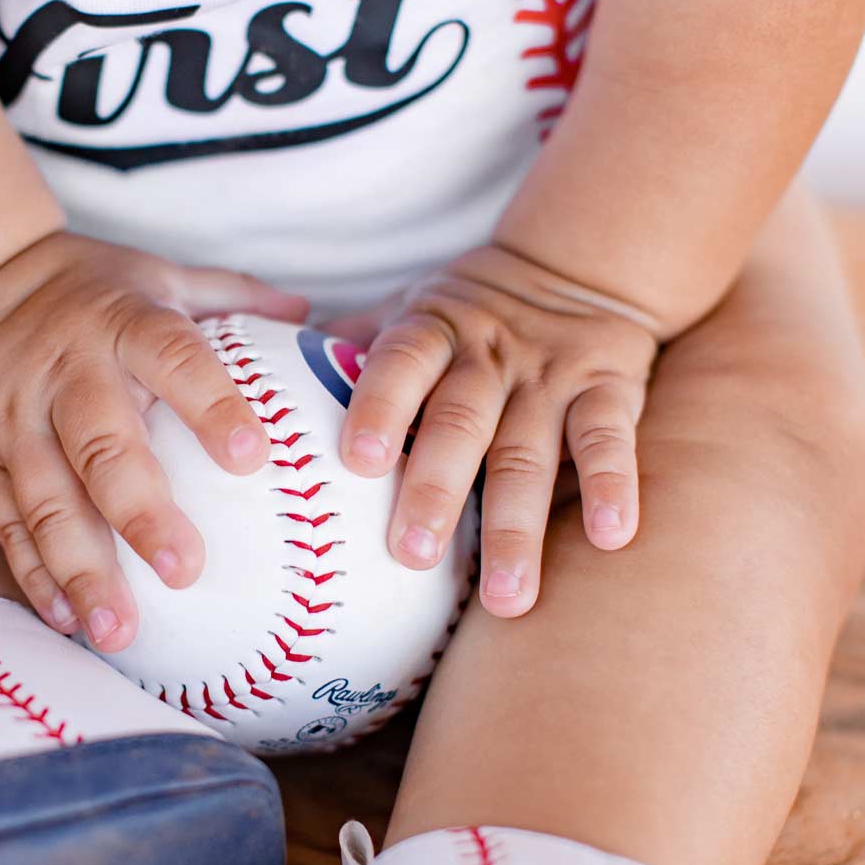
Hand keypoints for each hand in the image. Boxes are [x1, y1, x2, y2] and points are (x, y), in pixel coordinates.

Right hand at [0, 232, 309, 649]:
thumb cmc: (89, 289)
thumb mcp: (161, 274)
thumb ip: (235, 298)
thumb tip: (321, 323)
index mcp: (123, 325)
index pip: (173, 358)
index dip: (210, 404)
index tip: (254, 455)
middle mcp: (68, 375)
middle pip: (103, 447)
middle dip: (142, 514)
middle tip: (187, 572)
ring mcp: (19, 422)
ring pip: (48, 501)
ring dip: (81, 569)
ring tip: (118, 630)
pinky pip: (8, 523)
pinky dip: (34, 573)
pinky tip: (66, 620)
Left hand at [340, 244, 659, 617]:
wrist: (579, 263)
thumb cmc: (466, 318)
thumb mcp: (407, 314)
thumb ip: (344, 351)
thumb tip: (252, 394)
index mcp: (428, 332)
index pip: (397, 363)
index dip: (378, 406)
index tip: (356, 461)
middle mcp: (487, 354)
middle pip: (458, 423)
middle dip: (436, 490)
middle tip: (412, 557)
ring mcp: (550, 374)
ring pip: (530, 452)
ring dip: (517, 527)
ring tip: (508, 601)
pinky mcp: (611, 389)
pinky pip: (609, 440)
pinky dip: (613, 486)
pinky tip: (612, 539)